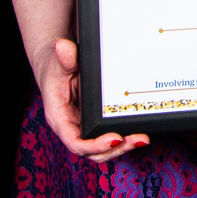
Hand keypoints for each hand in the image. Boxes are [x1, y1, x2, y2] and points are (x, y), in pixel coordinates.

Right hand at [33, 35, 150, 163]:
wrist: (57, 67)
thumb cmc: (56, 67)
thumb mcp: (60, 62)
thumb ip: (65, 58)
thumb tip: (62, 45)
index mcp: (59, 118)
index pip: (75, 142)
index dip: (94, 145)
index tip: (115, 139)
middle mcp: (71, 128)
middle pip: (92, 151)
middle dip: (115, 149)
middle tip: (137, 139)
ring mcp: (82, 128)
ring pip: (101, 150)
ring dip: (122, 148)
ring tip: (141, 138)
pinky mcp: (93, 125)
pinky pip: (107, 138)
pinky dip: (123, 138)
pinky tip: (138, 133)